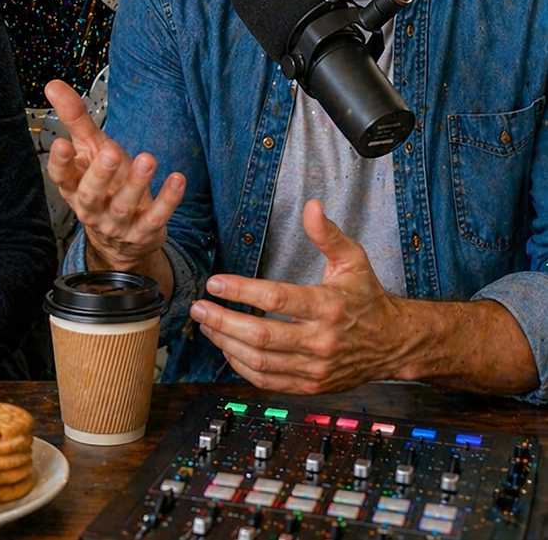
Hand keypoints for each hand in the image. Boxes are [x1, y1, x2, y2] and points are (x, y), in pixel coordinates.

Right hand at [44, 79, 184, 282]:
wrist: (121, 234)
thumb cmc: (105, 182)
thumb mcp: (90, 148)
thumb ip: (74, 118)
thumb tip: (53, 85)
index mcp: (74, 186)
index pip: (62, 177)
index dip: (60, 163)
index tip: (61, 143)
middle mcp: (91, 208)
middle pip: (90, 194)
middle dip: (100, 175)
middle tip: (110, 153)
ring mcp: (117, 224)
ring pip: (124, 206)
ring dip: (136, 184)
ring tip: (148, 160)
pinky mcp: (143, 232)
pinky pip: (155, 218)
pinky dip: (168, 200)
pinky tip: (177, 179)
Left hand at [189, 199, 403, 393]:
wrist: (393, 343)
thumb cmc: (368, 297)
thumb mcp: (353, 259)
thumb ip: (327, 234)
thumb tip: (311, 206)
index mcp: (327, 306)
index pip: (276, 299)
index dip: (241, 291)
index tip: (215, 283)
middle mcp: (320, 340)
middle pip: (262, 335)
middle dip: (223, 321)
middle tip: (198, 307)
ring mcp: (315, 368)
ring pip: (261, 361)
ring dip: (227, 343)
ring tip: (206, 325)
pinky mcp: (311, 385)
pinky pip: (269, 381)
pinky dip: (242, 367)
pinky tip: (227, 348)